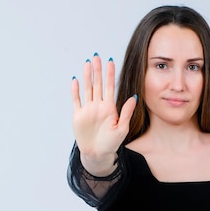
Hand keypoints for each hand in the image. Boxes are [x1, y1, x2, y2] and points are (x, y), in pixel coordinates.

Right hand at [71, 54, 136, 168]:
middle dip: (97, 70)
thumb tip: (134, 97)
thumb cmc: (111, 143)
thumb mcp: (122, 128)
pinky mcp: (78, 116)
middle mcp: (98, 106)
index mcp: (110, 108)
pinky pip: (76, 100)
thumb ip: (126, 112)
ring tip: (87, 63)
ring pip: (87, 89)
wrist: (97, 154)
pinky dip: (75, 91)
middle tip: (97, 56)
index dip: (110, 74)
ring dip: (87, 76)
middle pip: (98, 84)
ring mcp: (88, 109)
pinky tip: (75, 80)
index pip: (110, 87)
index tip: (110, 61)